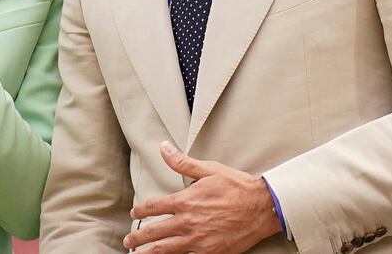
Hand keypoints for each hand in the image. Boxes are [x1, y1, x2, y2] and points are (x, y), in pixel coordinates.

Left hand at [124, 142, 281, 252]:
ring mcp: (197, 240)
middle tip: (129, 240)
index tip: (134, 213)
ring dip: (147, 253)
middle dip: (137, 237)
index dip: (140, 211)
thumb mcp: (208, 170)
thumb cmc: (237, 187)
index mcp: (185, 201)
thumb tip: (163, 147)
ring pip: (164, 250)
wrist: (262, 207)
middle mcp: (187, 222)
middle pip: (153, 232)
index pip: (153, 207)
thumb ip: (182, 162)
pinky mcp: (209, 253)